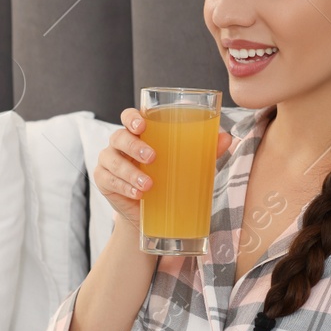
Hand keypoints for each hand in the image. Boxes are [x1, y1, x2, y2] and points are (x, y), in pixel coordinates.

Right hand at [95, 107, 233, 227]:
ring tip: (148, 185)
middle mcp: (120, 144)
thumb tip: (227, 138)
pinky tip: (137, 195)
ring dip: (130, 172)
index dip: (132, 118)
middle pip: (119, 137)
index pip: (129, 117)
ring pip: (112, 160)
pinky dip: (123, 187)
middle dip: (134, 146)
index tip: (142, 125)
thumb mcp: (186, 164)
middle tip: (152, 158)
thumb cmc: (168, 179)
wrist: (152, 214)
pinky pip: (109, 180)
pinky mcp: (104, 181)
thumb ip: (204, 150)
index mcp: (138, 134)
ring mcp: (109, 162)